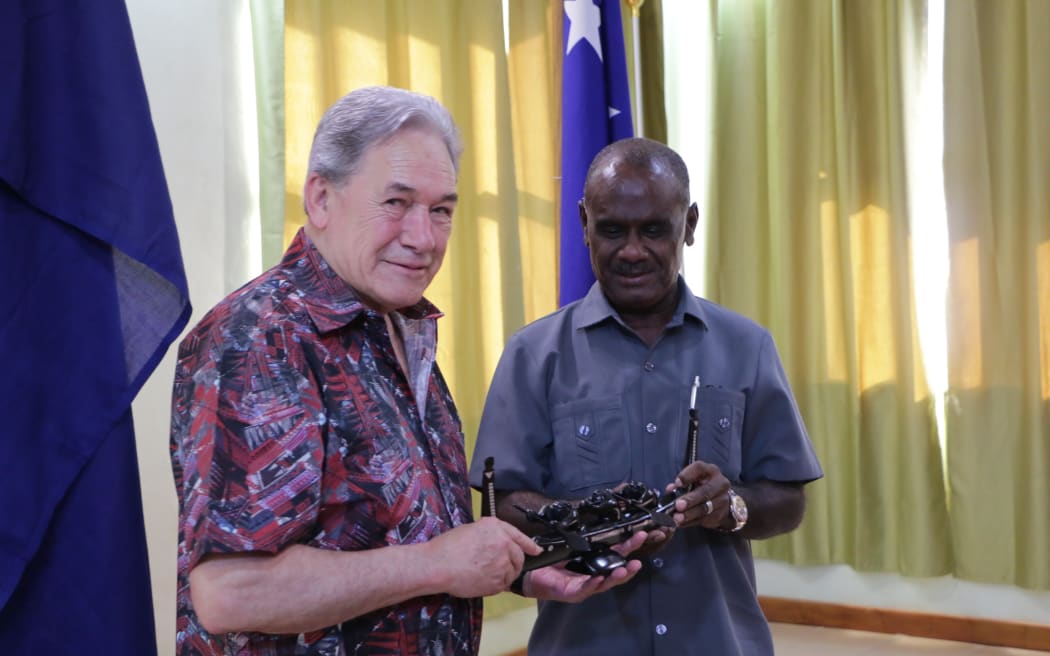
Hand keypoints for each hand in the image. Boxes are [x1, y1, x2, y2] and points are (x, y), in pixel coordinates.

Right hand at [425, 517, 541, 597]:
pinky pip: (503, 584)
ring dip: (503, 575)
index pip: (519, 536)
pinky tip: (481, 580)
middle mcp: (503, 542)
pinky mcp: (498, 581)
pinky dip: (495, 584)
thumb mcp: (470, 529)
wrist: (437, 565)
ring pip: (511, 572)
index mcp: (495, 527)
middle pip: (519, 556)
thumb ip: (489, 534)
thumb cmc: (447, 547)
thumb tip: (498, 542)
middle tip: (501, 567)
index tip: (536, 550)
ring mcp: (502, 562)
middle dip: (514, 563)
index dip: (529, 544)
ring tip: (483, 574)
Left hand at [524, 531, 645, 602]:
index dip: (629, 546)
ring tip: (624, 570)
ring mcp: (584, 586)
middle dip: (628, 567)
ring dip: (615, 577)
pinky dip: (592, 584)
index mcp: (595, 562)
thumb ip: (584, 537)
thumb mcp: (571, 545)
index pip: (616, 554)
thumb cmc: (552, 558)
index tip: (640, 536)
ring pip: (604, 584)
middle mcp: (594, 576)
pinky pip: (584, 589)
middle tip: (638, 561)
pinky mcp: (572, 593)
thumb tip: (597, 519)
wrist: (532, 571)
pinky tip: (599, 579)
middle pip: (615, 572)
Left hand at [667, 460, 731, 528]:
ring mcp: (722, 501)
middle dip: (690, 500)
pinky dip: (690, 522)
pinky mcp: (720, 515)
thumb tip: (670, 489)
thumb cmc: (701, 486)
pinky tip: (681, 523)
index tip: (677, 483)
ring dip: (689, 514)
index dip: (687, 475)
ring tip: (677, 518)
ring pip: (705, 509)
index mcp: (710, 470)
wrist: (720, 499)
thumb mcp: (692, 479)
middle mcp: (720, 484)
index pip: (700, 468)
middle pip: (705, 492)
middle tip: (677, 505)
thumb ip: (680, 483)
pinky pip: (703, 520)